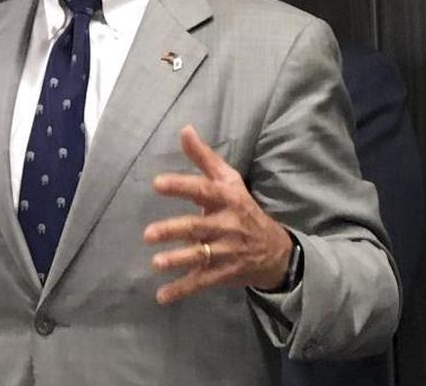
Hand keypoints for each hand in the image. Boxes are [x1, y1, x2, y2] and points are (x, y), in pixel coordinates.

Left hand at [143, 125, 291, 304]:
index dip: (181, 186)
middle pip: (197, 227)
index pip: (202, 190)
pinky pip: (201, 282)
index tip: (157, 183)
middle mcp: (227, 225)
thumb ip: (204, 157)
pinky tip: (161, 297)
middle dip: (173, 231)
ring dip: (178, 261)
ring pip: (199, 256)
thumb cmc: (243, 209)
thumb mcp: (229, 181)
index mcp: (227, 199)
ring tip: (156, 263)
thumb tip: (184, 129)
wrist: (277, 251)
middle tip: (148, 234)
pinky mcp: (223, 274)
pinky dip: (181, 291)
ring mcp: (226, 252)